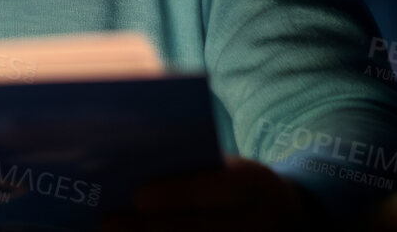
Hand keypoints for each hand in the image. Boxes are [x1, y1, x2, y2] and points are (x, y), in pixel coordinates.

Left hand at [99, 154, 321, 231]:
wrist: (289, 220)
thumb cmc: (238, 187)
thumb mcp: (228, 170)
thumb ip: (192, 171)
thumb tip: (129, 172)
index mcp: (254, 185)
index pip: (216, 189)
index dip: (177, 194)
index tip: (138, 196)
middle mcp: (259, 222)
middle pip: (200, 230)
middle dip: (148, 229)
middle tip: (107, 223)